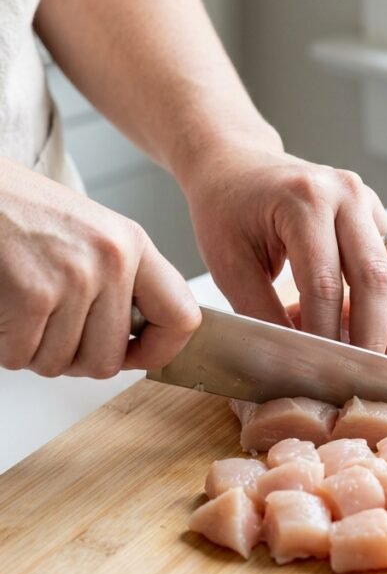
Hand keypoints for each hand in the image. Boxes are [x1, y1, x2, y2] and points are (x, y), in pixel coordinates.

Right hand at [0, 159, 199, 376]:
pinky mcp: (32, 296)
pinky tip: (4, 307)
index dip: (158, 351)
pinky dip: (4, 344)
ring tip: (22, 307)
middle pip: (108, 360)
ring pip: (59, 364)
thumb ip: (117, 282)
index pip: (182, 318)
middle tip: (50, 330)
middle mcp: (111, 261)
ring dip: (33, 349)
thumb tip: (135, 343)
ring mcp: (74, 279)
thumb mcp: (89, 234)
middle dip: (73, 359)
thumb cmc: (18, 210)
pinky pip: (20, 356)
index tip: (134, 353)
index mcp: (132, 245)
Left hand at [182, 139, 386, 358]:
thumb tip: (294, 364)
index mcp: (303, 199)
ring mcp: (369, 201)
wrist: (238, 164)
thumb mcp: (229, 264)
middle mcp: (345, 194)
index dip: (326, 333)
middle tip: (366, 379)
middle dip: (373, 335)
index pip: (323, 281)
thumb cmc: (227, 210)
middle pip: (374, 276)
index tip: (324, 374)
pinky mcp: (380, 216)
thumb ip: (261, 312)